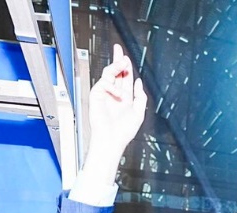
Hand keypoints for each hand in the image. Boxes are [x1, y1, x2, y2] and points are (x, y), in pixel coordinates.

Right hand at [86, 44, 147, 162]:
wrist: (111, 140)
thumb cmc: (123, 131)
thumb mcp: (139, 112)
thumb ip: (140, 96)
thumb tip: (139, 82)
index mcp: (125, 98)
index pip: (126, 79)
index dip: (126, 67)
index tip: (126, 57)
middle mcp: (114, 94)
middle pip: (116, 72)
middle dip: (117, 60)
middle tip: (118, 49)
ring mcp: (105, 94)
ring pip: (109, 74)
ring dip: (116, 66)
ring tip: (123, 62)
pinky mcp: (96, 95)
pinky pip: (104, 83)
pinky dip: (112, 86)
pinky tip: (118, 94)